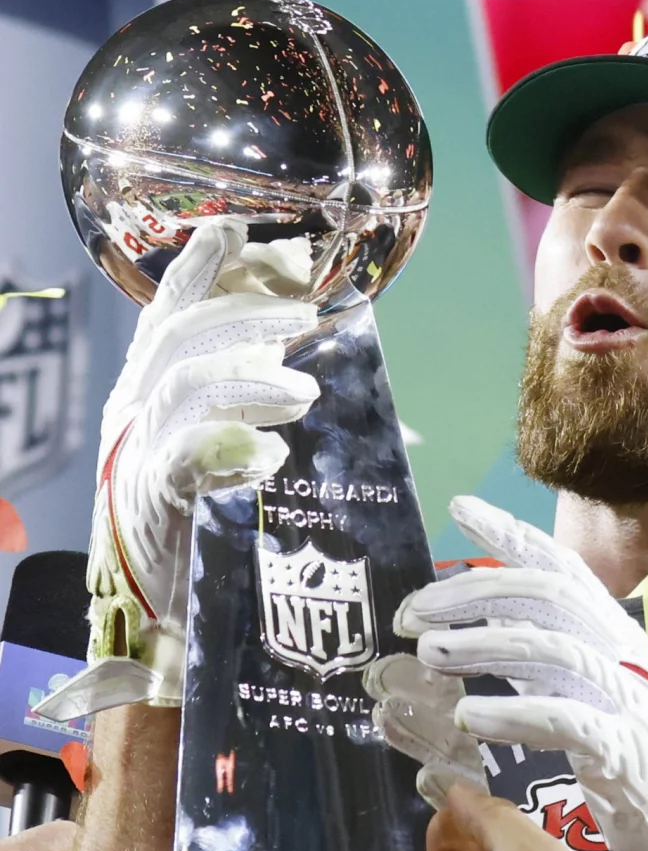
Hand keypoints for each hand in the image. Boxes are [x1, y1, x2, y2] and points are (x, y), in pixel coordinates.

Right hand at [36, 218, 318, 720]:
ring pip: (185, 390)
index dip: (199, 269)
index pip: (169, 315)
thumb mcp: (211, 448)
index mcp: (148, 394)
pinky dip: (229, 449)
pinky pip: (185, 464)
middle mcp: (136, 414)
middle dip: (244, 316)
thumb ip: (243, 399)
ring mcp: (139, 457)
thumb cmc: (194, 528)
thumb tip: (303, 353)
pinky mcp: (154, 506)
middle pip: (182, 340)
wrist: (151, 622)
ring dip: (249, 379)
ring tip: (304, 391)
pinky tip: (270, 452)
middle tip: (308, 314)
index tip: (236, 228)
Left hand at [366, 495, 647, 850]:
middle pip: (548, 596)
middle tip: (413, 613)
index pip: (561, 566)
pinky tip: (470, 720)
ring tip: (430, 654)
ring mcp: (629, 698)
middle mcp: (624, 652)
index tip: (461, 510)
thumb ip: (541, 658)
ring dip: (484, 646)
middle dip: (474, 595)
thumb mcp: (591, 690)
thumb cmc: (634, 755)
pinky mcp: (625, 750)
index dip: (512, 534)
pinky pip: (567, 719)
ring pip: (554, 649)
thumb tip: (473, 627)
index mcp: (614, 631)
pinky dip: (514, 714)